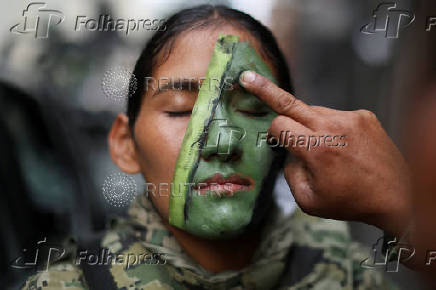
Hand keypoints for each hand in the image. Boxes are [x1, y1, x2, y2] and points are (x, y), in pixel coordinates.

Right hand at [239, 71, 411, 236]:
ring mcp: (350, 118)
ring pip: (313, 111)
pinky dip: (330, 126)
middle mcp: (332, 127)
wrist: (397, 196)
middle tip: (248, 78)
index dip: (273, 133)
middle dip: (265, 90)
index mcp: (316, 149)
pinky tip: (342, 145)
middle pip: (289, 102)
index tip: (274, 139)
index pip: (279, 125)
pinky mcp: (364, 116)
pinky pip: (334, 114)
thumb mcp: (309, 201)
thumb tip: (289, 154)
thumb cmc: (352, 202)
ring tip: (324, 148)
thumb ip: (289, 174)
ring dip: (308, 123)